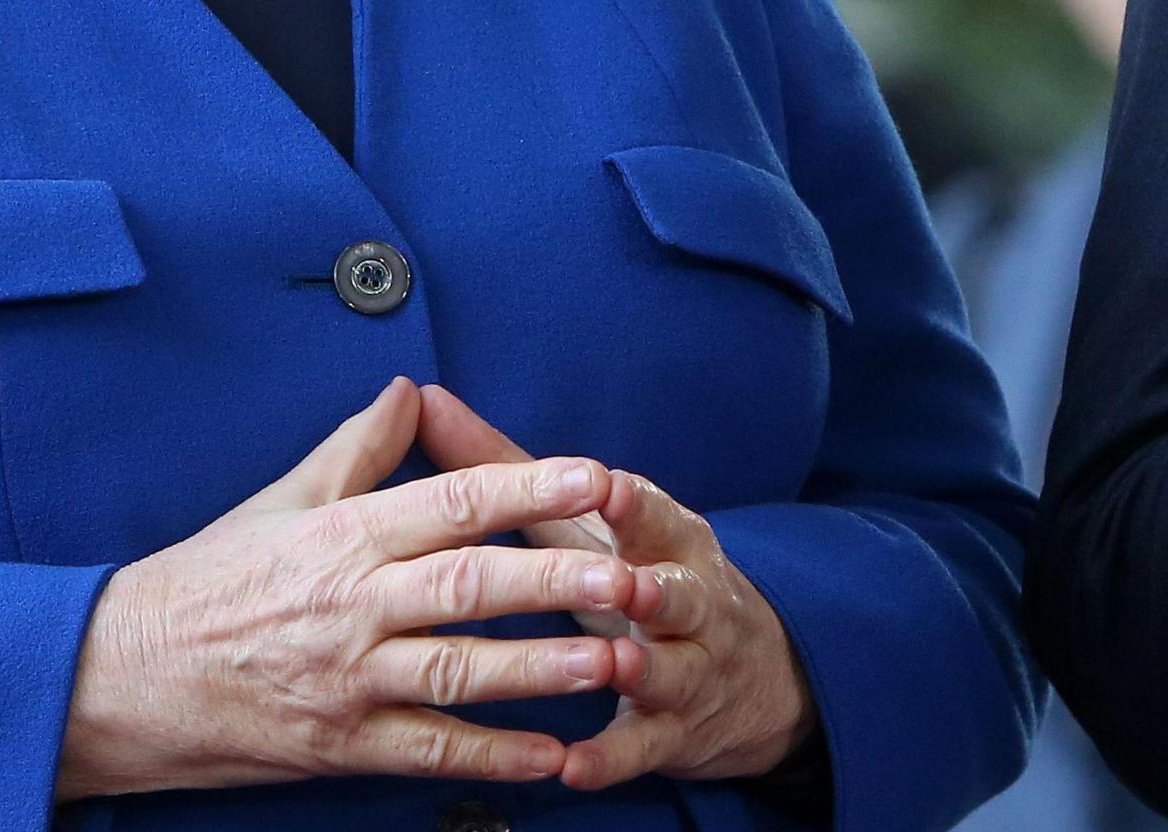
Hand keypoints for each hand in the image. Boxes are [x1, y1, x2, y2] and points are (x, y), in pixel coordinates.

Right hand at [55, 377, 661, 798]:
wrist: (119, 678)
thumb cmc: (204, 583)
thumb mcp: (279, 501)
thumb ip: (355, 448)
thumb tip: (409, 390)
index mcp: (343, 536)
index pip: (452, 501)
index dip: (530, 489)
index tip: (594, 477)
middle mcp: (352, 605)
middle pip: (473, 585)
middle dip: (560, 581)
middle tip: (632, 575)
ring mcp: (348, 679)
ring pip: (462, 670)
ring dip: (545, 670)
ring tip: (616, 662)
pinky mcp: (339, 744)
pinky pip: (430, 749)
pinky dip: (493, 755)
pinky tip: (551, 756)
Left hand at [416, 385, 818, 789]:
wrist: (743, 674)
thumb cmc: (635, 573)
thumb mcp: (584, 523)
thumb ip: (505, 469)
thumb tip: (424, 401)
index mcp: (665, 536)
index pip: (651, 513)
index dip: (632, 503)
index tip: (605, 486)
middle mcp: (688, 598)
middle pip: (676, 589)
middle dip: (656, 586)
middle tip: (630, 585)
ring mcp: (687, 668)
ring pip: (671, 668)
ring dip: (645, 667)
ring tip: (615, 668)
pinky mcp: (673, 732)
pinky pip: (642, 747)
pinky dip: (610, 757)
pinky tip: (573, 766)